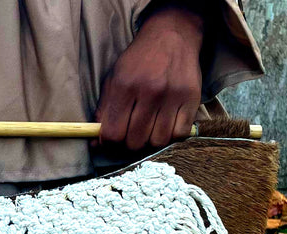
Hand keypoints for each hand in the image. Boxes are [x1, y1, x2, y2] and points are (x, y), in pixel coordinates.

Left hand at [96, 6, 203, 150]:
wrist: (171, 36)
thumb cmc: (138, 61)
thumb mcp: (114, 79)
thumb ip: (104, 111)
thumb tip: (95, 143)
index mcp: (125, 85)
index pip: (113, 133)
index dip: (109, 144)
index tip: (111, 141)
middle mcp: (149, 90)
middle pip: (135, 141)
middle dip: (129, 144)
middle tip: (131, 134)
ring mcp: (172, 95)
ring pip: (158, 141)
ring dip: (151, 141)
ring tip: (149, 130)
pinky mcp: (191, 98)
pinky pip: (179, 134)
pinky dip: (171, 136)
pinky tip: (166, 126)